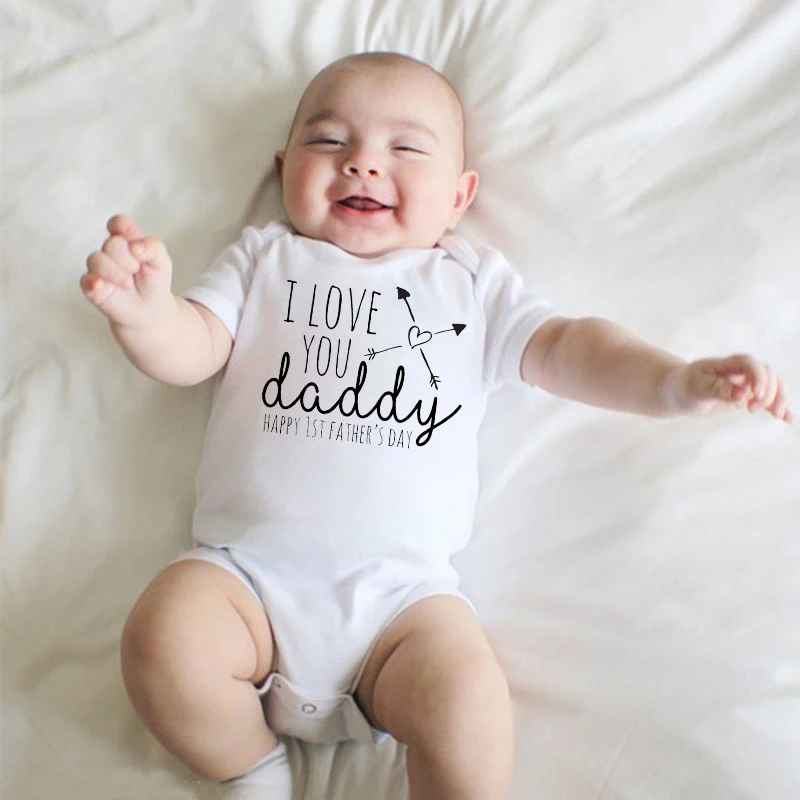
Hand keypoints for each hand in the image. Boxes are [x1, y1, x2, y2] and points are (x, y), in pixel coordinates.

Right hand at [80, 214, 173, 328]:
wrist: (151, 308)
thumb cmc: (153, 280)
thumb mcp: (162, 261)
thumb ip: (153, 248)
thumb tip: (135, 246)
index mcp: (126, 240)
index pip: (118, 224)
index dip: (124, 227)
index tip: (134, 237)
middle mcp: (110, 251)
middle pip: (112, 243)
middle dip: (129, 259)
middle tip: (137, 271)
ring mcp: (99, 267)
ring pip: (96, 259)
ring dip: (116, 272)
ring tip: (128, 283)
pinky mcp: (92, 285)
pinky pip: (86, 280)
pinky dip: (94, 282)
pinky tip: (102, 286)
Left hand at [662, 355, 792, 422]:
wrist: (678, 392)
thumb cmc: (685, 387)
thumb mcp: (696, 389)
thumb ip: (717, 389)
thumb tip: (740, 394)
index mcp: (727, 364)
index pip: (750, 363)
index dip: (757, 376)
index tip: (755, 394)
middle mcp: (740, 371)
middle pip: (767, 374)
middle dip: (767, 392)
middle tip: (750, 410)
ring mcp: (746, 383)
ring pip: (773, 384)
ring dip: (778, 399)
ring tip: (776, 416)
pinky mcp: (747, 396)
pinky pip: (767, 399)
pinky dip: (779, 407)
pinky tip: (788, 419)